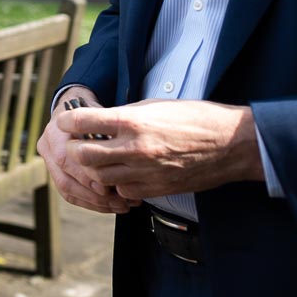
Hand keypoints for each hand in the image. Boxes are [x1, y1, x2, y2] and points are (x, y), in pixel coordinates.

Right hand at [37, 86, 127, 213]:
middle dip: (93, 195)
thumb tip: (119, 162)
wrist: (76, 109)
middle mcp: (48, 146)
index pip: (64, 158)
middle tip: (119, 201)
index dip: (85, 176)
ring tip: (120, 205)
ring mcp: (49, 161)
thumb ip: (105, 138)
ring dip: (94, 202)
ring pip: (66, 189)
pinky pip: (70, 194)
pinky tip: (110, 206)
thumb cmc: (93, 113)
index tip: (108, 187)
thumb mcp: (100, 117)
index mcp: (55, 131)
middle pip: (64, 179)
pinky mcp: (56, 173)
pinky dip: (91, 203)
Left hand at [60, 98, 262, 201]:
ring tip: (98, 159)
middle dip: (74, 150)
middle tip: (77, 144)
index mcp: (132, 120)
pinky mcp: (156, 189)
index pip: (82, 121)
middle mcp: (135, 147)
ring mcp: (145, 171)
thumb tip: (98, 122)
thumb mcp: (153, 106)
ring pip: (100, 177)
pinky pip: (122, 191)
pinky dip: (116, 183)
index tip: (65, 121)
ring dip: (94, 169)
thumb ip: (123, 116)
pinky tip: (122, 173)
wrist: (231, 144)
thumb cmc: (194, 118)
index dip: (67, 121)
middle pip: (83, 156)